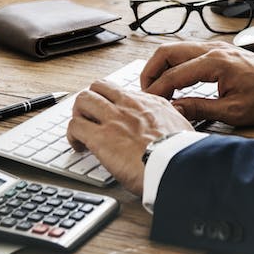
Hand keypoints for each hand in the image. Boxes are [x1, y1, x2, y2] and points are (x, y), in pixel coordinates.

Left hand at [67, 79, 193, 195]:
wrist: (177, 166)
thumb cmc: (181, 153)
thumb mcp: (182, 126)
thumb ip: (171, 120)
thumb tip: (173, 122)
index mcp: (149, 103)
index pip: (120, 91)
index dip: (110, 101)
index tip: (110, 114)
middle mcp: (129, 105)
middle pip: (98, 87)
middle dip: (90, 101)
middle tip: (90, 118)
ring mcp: (113, 119)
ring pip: (83, 100)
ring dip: (78, 115)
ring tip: (81, 131)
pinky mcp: (100, 137)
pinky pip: (75, 126)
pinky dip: (72, 136)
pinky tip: (78, 146)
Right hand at [141, 41, 253, 125]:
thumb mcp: (234, 112)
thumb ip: (200, 109)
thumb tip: (174, 110)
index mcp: (215, 62)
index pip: (174, 74)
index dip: (157, 90)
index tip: (148, 103)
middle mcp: (213, 49)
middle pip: (167, 52)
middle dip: (151, 71)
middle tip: (146, 92)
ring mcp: (216, 47)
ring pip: (176, 49)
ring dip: (162, 66)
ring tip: (157, 88)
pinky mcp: (220, 51)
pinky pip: (188, 52)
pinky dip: (175, 64)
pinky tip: (175, 81)